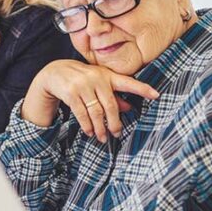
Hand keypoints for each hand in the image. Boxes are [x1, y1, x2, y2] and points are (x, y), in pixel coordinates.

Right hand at [22, 60, 158, 142]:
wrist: (55, 72)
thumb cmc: (83, 80)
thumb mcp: (99, 85)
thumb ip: (114, 96)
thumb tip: (129, 109)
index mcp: (107, 76)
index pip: (128, 83)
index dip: (143, 89)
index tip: (157, 95)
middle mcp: (97, 78)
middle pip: (110, 105)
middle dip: (114, 123)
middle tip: (116, 134)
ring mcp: (83, 85)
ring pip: (95, 112)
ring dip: (99, 128)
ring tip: (102, 138)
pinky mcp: (71, 93)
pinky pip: (82, 114)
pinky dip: (87, 126)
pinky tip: (90, 132)